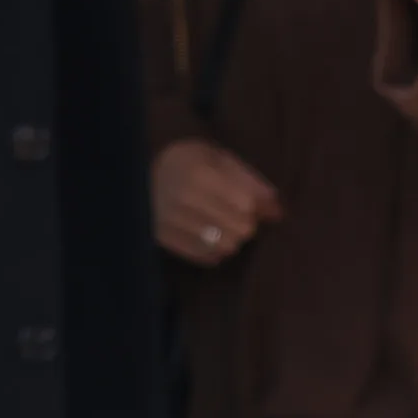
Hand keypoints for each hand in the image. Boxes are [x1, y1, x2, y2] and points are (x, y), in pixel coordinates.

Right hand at [152, 137, 282, 264]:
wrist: (140, 168)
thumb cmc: (189, 161)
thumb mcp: (220, 159)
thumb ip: (251, 182)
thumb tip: (278, 212)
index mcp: (199, 174)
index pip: (246, 206)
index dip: (254, 207)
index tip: (249, 202)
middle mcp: (183, 199)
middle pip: (240, 230)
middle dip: (244, 223)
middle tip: (232, 213)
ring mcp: (172, 222)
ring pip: (227, 247)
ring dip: (231, 238)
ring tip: (219, 222)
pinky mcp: (165, 240)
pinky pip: (208, 258)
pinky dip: (215, 249)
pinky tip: (207, 234)